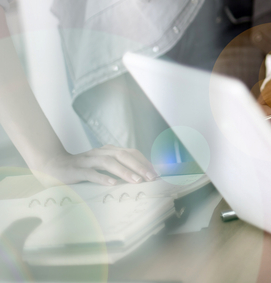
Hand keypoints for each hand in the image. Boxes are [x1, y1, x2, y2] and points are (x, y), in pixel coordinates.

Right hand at [33, 145, 157, 186]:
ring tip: (136, 181)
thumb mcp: (101, 166)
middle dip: (139, 166)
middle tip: (151, 177)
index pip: (130, 152)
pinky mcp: (76, 170)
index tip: (155, 172)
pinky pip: (91, 173)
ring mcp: (87, 161)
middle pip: (123, 155)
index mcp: (108, 150)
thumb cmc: (82, 168)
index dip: (144, 161)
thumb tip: (140, 175)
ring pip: (109, 163)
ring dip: (124, 171)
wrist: (52, 166)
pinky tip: (112, 184)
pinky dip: (103, 178)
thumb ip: (117, 167)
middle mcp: (99, 152)